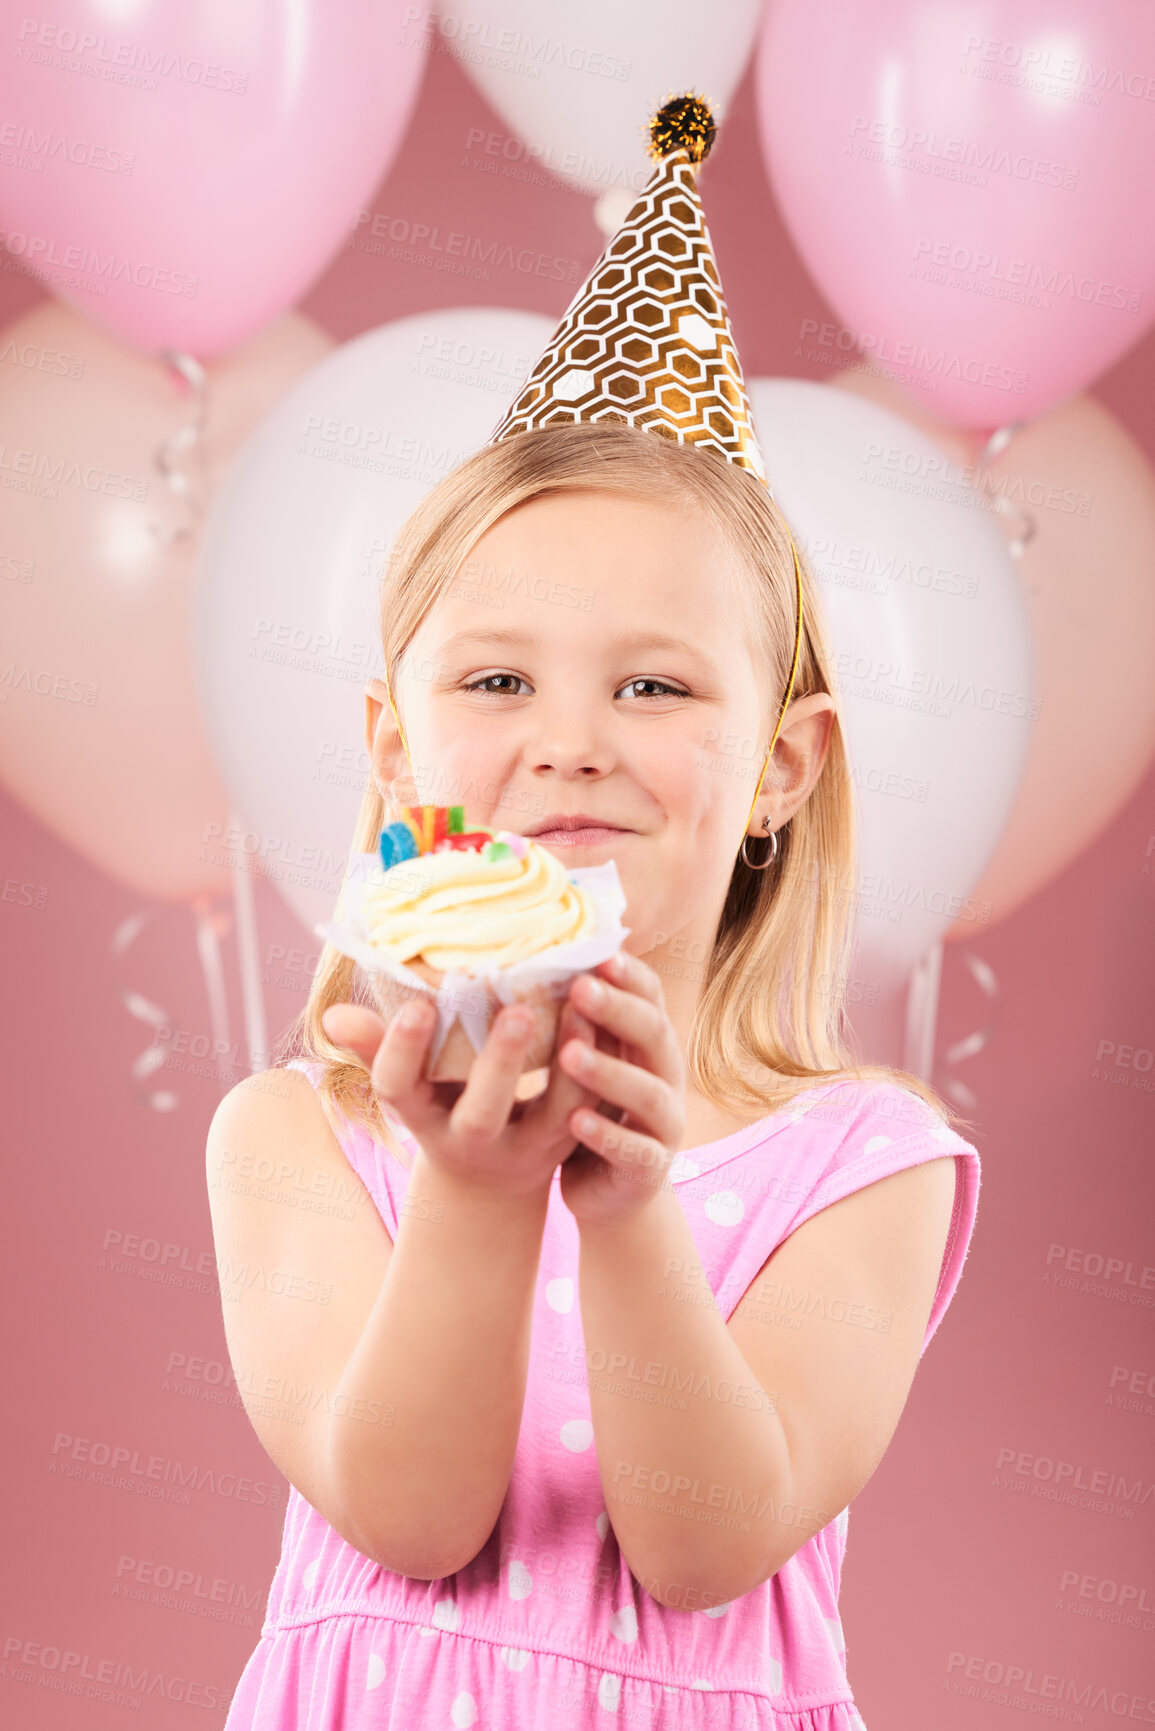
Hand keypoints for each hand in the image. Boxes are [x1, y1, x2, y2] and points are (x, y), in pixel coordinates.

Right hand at [320, 994, 602, 1199]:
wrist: (490, 1175)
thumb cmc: (440, 1104)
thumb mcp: (407, 1084)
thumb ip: (376, 1048)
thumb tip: (334, 1016)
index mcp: (420, 1117)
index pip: (397, 1090)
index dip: (402, 1051)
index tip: (417, 1006)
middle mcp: (468, 1140)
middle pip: (481, 1111)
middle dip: (498, 1063)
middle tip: (515, 1008)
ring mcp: (521, 1148)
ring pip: (549, 1112)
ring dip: (565, 1062)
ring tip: (576, 1006)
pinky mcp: (562, 1141)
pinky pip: (584, 1105)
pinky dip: (594, 1065)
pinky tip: (598, 1018)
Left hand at [553, 950, 685, 1228]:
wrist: (610, 1193)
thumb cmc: (592, 1111)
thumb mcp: (589, 1063)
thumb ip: (580, 1022)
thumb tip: (538, 958)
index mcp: (652, 1045)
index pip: (651, 998)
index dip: (630, 975)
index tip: (597, 951)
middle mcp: (667, 1078)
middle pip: (654, 1034)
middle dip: (618, 1010)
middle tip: (580, 988)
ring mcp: (664, 1125)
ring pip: (647, 1092)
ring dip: (609, 1070)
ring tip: (568, 1054)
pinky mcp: (649, 1169)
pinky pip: (633, 1150)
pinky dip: (606, 1134)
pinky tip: (576, 1120)